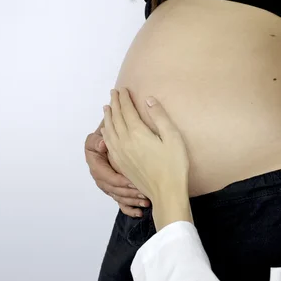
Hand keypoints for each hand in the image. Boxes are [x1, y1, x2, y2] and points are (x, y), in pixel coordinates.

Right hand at [84, 125, 149, 217]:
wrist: (113, 135)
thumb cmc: (108, 133)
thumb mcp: (99, 134)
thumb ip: (97, 140)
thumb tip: (101, 144)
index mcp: (95, 164)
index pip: (106, 176)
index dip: (119, 180)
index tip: (133, 182)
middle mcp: (100, 176)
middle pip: (113, 190)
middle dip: (128, 193)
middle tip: (144, 194)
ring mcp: (108, 184)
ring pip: (118, 197)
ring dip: (132, 201)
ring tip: (146, 203)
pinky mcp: (116, 189)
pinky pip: (120, 202)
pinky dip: (129, 209)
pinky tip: (139, 213)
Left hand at [101, 88, 192, 229]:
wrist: (166, 192)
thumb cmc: (174, 165)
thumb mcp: (173, 137)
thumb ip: (159, 116)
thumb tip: (148, 100)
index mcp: (137, 133)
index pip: (127, 110)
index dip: (124, 98)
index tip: (123, 89)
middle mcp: (125, 141)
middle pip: (116, 117)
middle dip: (114, 103)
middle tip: (113, 93)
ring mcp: (121, 153)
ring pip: (109, 130)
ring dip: (107, 117)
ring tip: (106, 107)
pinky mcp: (121, 163)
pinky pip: (109, 143)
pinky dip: (105, 132)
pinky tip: (106, 130)